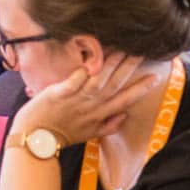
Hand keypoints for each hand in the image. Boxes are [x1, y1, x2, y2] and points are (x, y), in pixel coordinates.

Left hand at [11, 53, 158, 146]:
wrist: (35, 139)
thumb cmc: (60, 135)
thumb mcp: (88, 135)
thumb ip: (107, 126)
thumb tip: (125, 116)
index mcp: (98, 115)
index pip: (125, 100)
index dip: (141, 89)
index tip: (155, 77)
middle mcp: (90, 107)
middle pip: (115, 85)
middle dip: (129, 68)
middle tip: (141, 52)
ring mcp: (75, 99)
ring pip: (98, 81)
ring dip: (110, 65)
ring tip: (122, 50)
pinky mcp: (59, 93)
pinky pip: (73, 81)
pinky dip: (83, 73)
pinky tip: (92, 61)